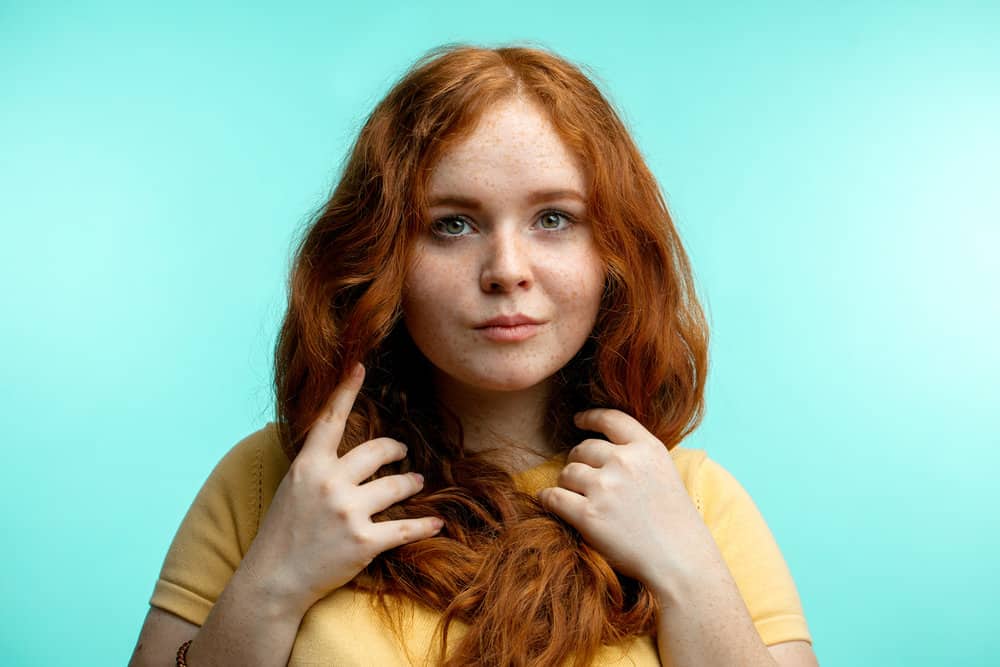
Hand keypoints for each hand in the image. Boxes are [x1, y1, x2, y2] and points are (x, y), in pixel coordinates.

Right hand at [240, 363, 443, 610]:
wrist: (274, 580)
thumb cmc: (282, 532)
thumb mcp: (292, 487)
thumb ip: (315, 464)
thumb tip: (332, 440)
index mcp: (309, 466)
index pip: (330, 420)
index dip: (346, 391)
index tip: (359, 366)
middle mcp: (330, 483)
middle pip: (378, 451)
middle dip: (395, 449)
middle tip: (401, 452)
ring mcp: (348, 513)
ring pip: (397, 486)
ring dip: (411, 483)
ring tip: (416, 483)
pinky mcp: (364, 542)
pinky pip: (406, 528)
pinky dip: (425, 526)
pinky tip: (437, 523)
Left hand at [538, 409, 717, 594]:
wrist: (680, 562)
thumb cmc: (675, 524)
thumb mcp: (665, 474)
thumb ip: (638, 457)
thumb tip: (604, 449)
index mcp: (647, 449)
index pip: (611, 419)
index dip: (590, 417)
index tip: (578, 420)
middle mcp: (625, 462)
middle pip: (583, 449)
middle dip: (579, 462)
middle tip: (584, 480)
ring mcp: (605, 488)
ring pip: (566, 473)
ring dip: (567, 484)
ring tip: (578, 498)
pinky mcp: (588, 515)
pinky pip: (553, 497)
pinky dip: (548, 499)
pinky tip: (549, 502)